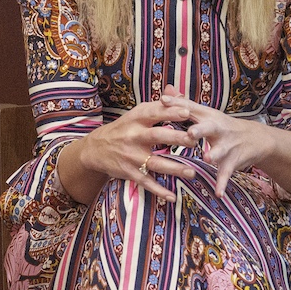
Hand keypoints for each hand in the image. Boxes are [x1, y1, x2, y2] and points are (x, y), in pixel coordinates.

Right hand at [55, 96, 195, 204]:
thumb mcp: (137, 114)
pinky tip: (172, 197)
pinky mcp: (129, 172)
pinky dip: (158, 191)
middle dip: (176, 139)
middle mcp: (133, 136)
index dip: (170, 112)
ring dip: (173, 169)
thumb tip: (179, 92)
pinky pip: (146, 182)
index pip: (155, 113)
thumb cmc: (124, 128)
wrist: (96, 148)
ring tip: (192, 173)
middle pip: (156, 137)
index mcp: (136, 119)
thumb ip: (159, 105)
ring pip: (155, 163)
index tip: (187, 112)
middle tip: (194, 140)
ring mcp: (131, 156)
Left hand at [163, 87, 290, 198]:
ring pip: (220, 150)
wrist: (256, 138)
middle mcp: (218, 128)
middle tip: (189, 133)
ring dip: (214, 154)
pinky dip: (222, 183)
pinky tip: (218, 194)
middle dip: (199, 130)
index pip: (191, 108)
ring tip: (207, 158)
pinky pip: (226, 173)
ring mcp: (227, 145)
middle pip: (208, 127)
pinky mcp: (233, 161)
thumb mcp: (206, 114)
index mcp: (207, 116)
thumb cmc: (221, 126)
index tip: (163, 100)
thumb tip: (167, 89)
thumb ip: (185, 104)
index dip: (177, 104)